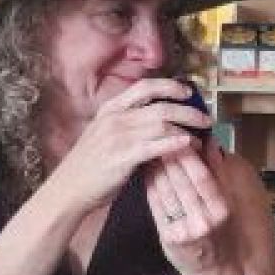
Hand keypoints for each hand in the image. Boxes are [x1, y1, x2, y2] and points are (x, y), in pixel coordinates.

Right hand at [46, 78, 212, 214]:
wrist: (68, 188)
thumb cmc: (90, 165)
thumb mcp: (105, 135)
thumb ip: (129, 125)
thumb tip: (159, 121)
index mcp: (110, 109)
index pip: (145, 87)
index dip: (170, 86)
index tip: (188, 92)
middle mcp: (115, 118)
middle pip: (161, 105)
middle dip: (188, 110)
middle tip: (206, 118)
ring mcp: (118, 136)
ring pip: (162, 123)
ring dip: (187, 127)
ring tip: (201, 135)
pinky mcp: (123, 157)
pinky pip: (156, 145)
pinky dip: (176, 142)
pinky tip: (190, 144)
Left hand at [144, 138, 246, 274]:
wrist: (212, 269)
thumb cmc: (219, 231)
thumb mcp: (224, 204)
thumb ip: (218, 175)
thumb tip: (212, 144)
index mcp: (221, 210)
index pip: (203, 177)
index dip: (190, 156)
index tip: (180, 137)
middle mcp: (204, 221)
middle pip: (181, 182)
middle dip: (169, 157)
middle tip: (158, 137)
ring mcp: (185, 230)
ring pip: (166, 191)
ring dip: (156, 168)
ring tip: (150, 149)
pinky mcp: (169, 237)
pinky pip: (156, 205)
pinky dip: (151, 185)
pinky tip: (147, 171)